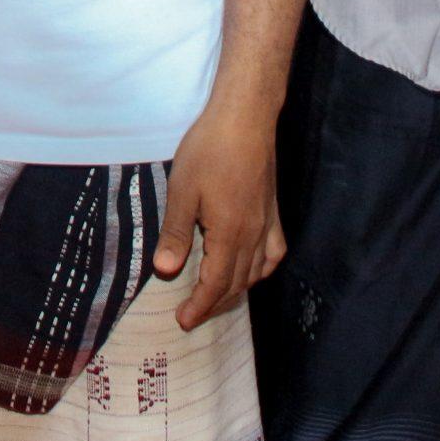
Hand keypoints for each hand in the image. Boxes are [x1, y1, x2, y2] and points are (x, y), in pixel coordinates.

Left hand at [153, 101, 281, 329]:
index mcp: (230, 234)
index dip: (199, 306)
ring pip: (256, 272)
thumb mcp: (182, 190)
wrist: (244, 119)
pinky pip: (273, 253)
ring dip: (236, 290)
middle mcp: (254, 235)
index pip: (215, 284)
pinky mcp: (273, 211)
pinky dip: (262, 269)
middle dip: (214, 304)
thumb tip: (165, 271)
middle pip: (236, 284)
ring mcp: (267, 224)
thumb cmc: (209, 150)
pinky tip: (252, 268)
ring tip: (216, 297)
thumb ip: (175, 233)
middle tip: (192, 315)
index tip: (183, 321)